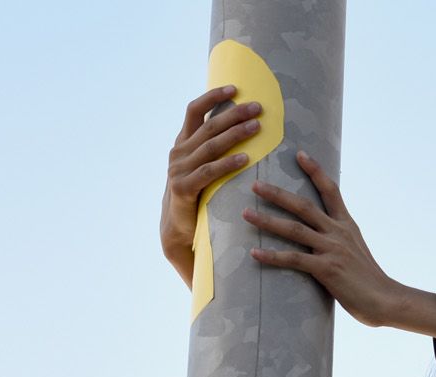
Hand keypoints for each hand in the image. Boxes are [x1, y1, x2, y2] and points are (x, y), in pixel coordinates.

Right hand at [160, 86, 263, 285]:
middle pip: (209, 125)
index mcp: (182, 143)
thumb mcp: (202, 167)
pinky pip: (209, 172)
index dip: (213, 96)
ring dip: (236, 134)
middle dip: (234, 113)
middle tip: (258, 107)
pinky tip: (246, 158)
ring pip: (211, 146)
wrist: (176, 229)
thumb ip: (212, 148)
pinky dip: (228, 164)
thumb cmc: (197, 195)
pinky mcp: (183, 188)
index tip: (234, 87)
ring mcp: (179, 170)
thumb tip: (239, 125)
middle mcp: (179, 152)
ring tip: (258, 126)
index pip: (195, 110)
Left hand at [246, 153, 400, 327]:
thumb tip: (320, 237)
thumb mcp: (356, 250)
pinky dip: (273, 256)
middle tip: (255, 185)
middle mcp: (338, 232)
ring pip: (294, 229)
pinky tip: (255, 254)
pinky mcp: (326, 269)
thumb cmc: (369, 280)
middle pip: (304, 206)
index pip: (331, 190)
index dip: (315, 171)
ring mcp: (332, 250)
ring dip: (267, 220)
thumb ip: (338, 240)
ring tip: (245, 214)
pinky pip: (294, 259)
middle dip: (277, 194)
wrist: (385, 299)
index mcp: (346, 225)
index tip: (300, 154)